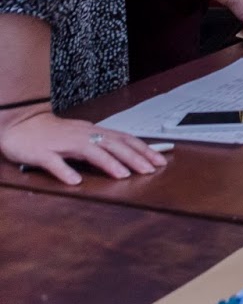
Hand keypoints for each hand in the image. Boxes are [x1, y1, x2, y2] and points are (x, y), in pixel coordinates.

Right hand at [0, 109, 166, 184]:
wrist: (21, 123)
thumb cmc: (54, 133)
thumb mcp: (83, 136)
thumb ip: (103, 145)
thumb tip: (129, 155)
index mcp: (94, 132)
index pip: (125, 140)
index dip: (143, 150)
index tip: (161, 161)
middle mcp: (83, 135)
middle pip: (113, 145)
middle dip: (134, 157)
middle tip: (150, 170)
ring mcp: (63, 143)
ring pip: (90, 151)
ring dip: (108, 163)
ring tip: (123, 175)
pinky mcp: (42, 152)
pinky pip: (55, 162)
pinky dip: (65, 171)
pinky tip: (75, 181)